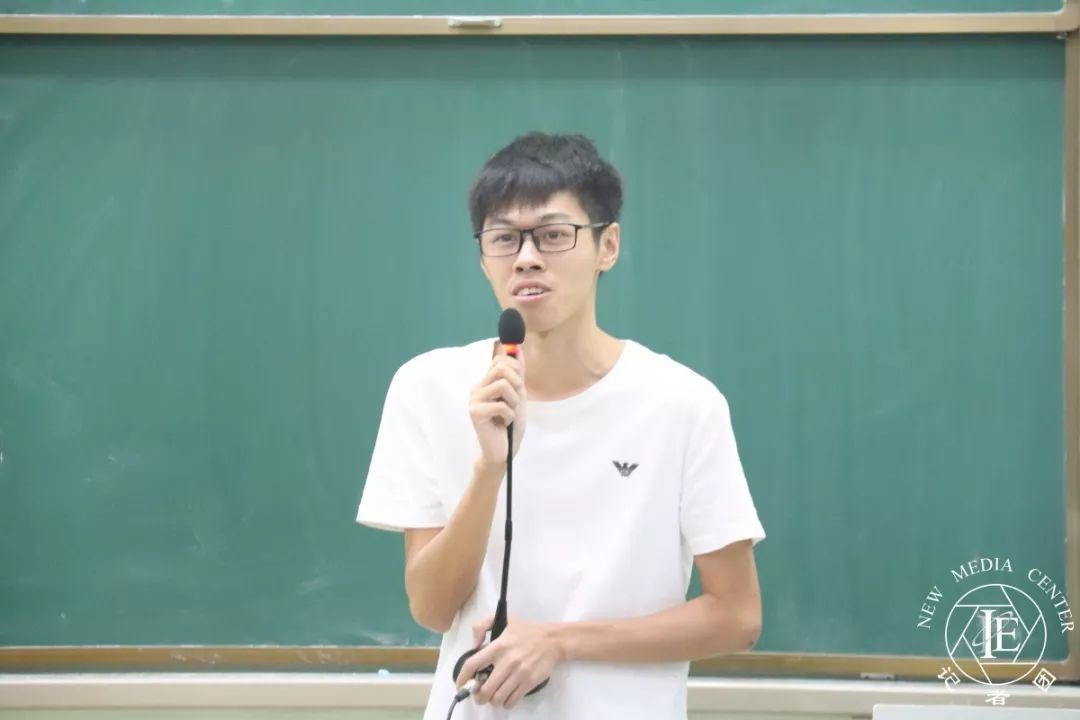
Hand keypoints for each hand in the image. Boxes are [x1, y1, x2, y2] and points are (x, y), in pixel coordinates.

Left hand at [457, 614, 561, 709]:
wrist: (552, 640)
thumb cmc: (526, 631)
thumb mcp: (503, 619)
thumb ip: (482, 626)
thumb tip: (473, 646)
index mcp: (498, 646)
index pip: (473, 664)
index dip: (462, 678)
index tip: (460, 685)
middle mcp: (506, 662)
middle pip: (484, 689)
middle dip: (478, 696)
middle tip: (479, 695)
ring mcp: (518, 674)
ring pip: (497, 698)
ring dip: (492, 701)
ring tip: (493, 697)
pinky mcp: (529, 683)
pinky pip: (512, 701)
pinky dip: (506, 703)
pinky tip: (506, 698)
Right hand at [468, 350, 526, 466]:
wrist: (505, 450)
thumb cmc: (511, 424)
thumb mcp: (518, 395)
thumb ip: (517, 373)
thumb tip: (517, 349)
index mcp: (486, 382)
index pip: (500, 359)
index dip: (516, 369)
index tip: (518, 386)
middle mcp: (477, 387)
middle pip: (502, 367)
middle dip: (517, 385)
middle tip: (513, 402)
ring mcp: (474, 399)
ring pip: (503, 384)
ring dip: (513, 402)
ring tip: (508, 414)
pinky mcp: (475, 412)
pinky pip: (501, 405)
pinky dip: (509, 416)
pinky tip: (503, 424)